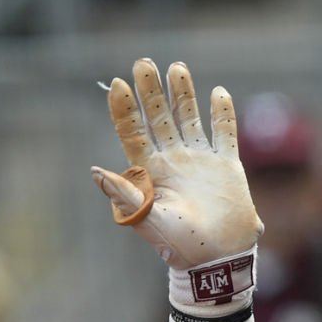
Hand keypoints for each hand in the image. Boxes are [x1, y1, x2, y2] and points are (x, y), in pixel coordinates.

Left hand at [91, 59, 262, 270]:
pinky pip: (224, 133)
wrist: (215, 260)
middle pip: (159, 118)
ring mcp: (199, 162)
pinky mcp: (226, 167)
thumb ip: (124, 195)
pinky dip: (222, 113)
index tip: (116, 84)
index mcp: (149, 173)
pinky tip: (218, 92)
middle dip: (150, 91)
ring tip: (176, 67)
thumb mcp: (147, 219)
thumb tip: (95, 171)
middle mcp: (172, 161)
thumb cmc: (177, 245)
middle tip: (143, 62)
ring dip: (182, 94)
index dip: (124, 109)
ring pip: (189, 118)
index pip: (133, 133)